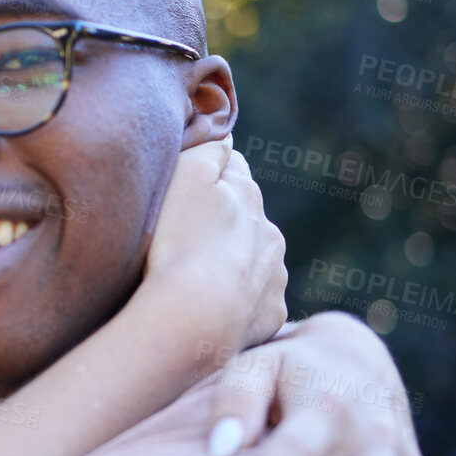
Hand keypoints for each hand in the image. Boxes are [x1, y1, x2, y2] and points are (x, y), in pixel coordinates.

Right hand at [140, 136, 287, 353]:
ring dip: (233, 263)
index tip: (184, 193)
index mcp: (249, 196)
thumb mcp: (186, 175)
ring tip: (197, 280)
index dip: (208, 178)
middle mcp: (271, 233)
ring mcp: (275, 276)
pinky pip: (256, 302)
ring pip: (255, 260)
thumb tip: (226, 139)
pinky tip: (211, 308)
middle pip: (247, 218)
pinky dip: (239, 302)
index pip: (233, 171)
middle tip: (186, 241)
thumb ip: (209, 149)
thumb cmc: (180, 242)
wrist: (194, 315)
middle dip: (224, 224)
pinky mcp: (273, 313)